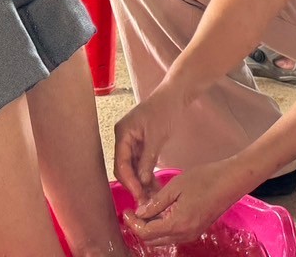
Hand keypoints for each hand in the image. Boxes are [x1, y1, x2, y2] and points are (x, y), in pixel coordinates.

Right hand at [113, 88, 185, 203]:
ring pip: (132, 167)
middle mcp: (123, 138)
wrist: (175, 94)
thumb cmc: (165, 110)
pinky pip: (140, 162)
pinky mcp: (141, 143)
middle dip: (134, 185)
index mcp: (122, 133)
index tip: (140, 195)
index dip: (130, 181)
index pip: (120, 164)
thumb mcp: (156, 136)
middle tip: (146, 201)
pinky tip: (154, 185)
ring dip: (141, 182)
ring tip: (152, 196)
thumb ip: (147, 158)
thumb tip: (141, 181)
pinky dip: (146, 173)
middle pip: (124, 168)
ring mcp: (131, 141)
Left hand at [123, 158, 250, 246]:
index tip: (126, 211)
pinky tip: (160, 211)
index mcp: (177, 224)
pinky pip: (173, 235)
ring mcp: (192, 234)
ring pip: (163, 240)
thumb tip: (140, 212)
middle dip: (140, 228)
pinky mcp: (196, 230)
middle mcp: (184, 235)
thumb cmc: (205, 179)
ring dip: (151, 228)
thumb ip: (156, 202)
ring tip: (145, 209)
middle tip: (133, 211)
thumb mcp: (176, 186)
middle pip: (153, 241)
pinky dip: (162, 227)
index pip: (146, 232)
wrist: (232, 181)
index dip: (133, 223)